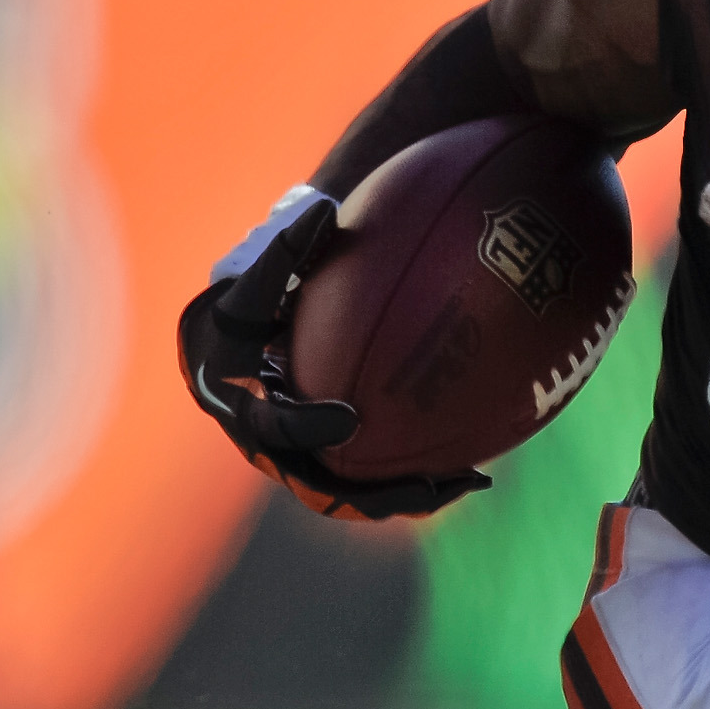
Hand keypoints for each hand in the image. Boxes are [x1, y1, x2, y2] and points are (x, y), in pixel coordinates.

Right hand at [177, 192, 493, 520]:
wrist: (263, 311)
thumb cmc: (262, 282)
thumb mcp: (266, 263)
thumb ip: (288, 248)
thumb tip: (322, 214)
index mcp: (234, 399)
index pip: (267, 426)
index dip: (304, 427)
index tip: (349, 419)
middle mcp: (262, 437)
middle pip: (311, 481)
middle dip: (364, 493)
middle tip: (421, 485)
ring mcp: (296, 454)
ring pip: (348, 492)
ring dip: (399, 494)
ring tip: (460, 482)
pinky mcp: (329, 460)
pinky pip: (371, 478)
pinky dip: (413, 477)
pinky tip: (475, 467)